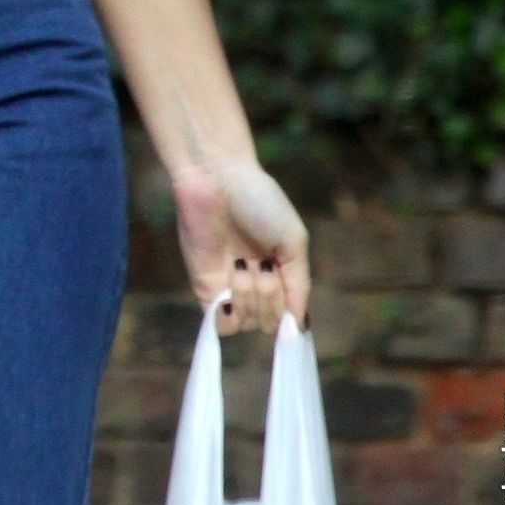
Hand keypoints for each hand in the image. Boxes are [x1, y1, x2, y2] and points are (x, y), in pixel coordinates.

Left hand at [169, 156, 310, 335]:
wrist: (216, 178)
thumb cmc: (260, 201)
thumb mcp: (293, 240)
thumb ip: (300, 283)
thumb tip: (299, 325)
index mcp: (280, 271)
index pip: (288, 313)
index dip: (290, 318)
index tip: (290, 314)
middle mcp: (255, 283)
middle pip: (269, 322)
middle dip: (271, 301)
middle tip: (263, 267)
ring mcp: (229, 286)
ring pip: (248, 323)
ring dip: (250, 300)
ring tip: (242, 267)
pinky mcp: (204, 285)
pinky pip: (219, 322)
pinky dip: (228, 315)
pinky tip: (229, 292)